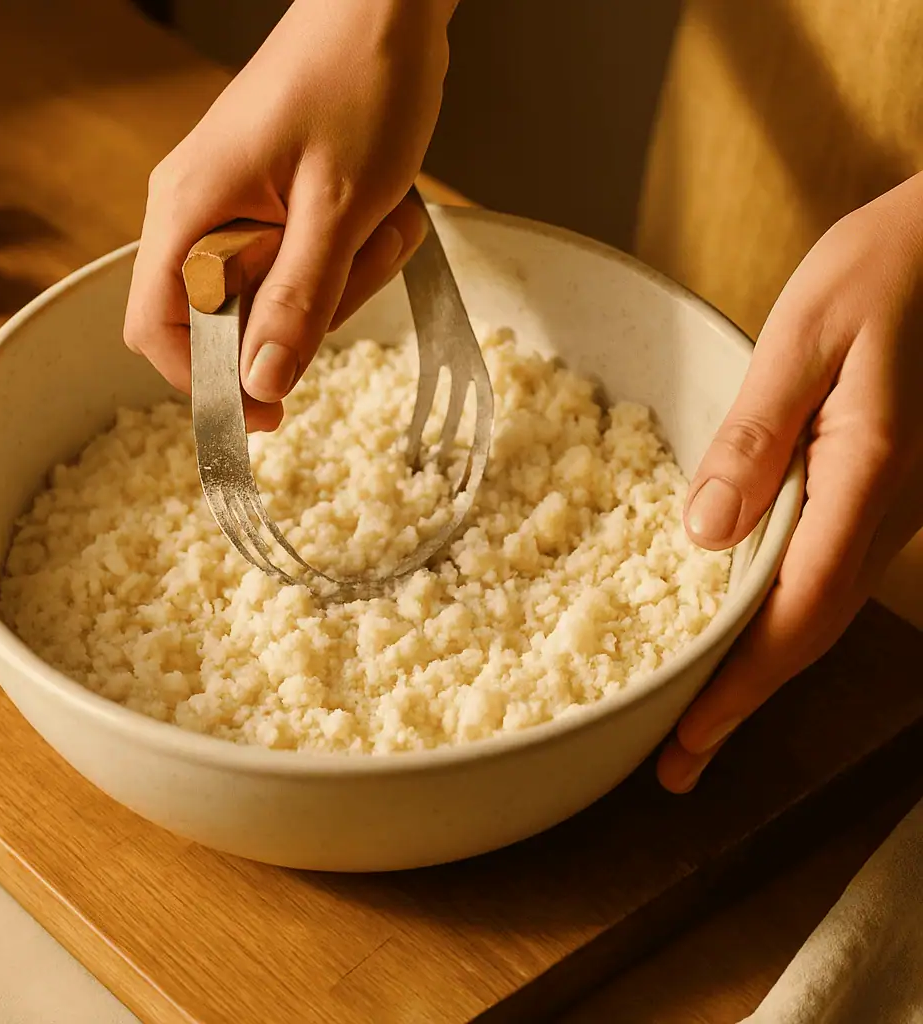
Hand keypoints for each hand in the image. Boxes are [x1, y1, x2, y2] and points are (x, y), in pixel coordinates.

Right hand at [124, 0, 455, 429]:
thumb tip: (264, 384)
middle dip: (300, 318)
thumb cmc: (360, 84)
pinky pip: (294, 264)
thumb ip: (299, 301)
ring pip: (270, 297)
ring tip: (379, 226)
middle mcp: (195, 211)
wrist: (386, 7)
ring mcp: (231, 205)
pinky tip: (374, 219)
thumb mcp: (339, 208)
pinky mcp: (266, 202)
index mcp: (189, 210)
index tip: (268, 410)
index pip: (156, 328)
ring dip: (334, 284)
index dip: (204, 382)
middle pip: (224, 322)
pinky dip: (340, 259)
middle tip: (358, 267)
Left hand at [658, 171, 922, 792]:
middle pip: (807, 631)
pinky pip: (823, 571)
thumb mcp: (805, 338)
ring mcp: (888, 506)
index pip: (795, 611)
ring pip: (818, 610)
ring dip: (757, 668)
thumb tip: (705, 533)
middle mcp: (884, 510)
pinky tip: (738, 627)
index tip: (687, 741)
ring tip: (697, 714)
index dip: (739, 685)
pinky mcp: (878, 489)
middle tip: (679, 761)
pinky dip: (776, 616)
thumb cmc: (888, 270)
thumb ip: (756, 437)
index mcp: (864, 478)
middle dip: (740, 702)